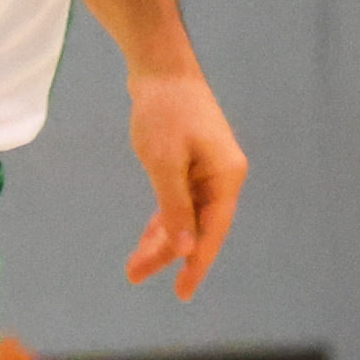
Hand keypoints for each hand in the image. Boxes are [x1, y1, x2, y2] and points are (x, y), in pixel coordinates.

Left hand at [122, 69, 246, 299]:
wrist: (160, 67)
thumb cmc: (164, 111)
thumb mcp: (164, 162)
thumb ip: (175, 207)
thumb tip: (185, 247)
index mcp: (226, 177)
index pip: (213, 231)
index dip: (197, 263)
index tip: (182, 292)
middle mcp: (223, 177)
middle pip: (198, 227)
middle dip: (168, 254)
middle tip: (134, 276)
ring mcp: (208, 170)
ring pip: (185, 217)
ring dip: (161, 240)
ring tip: (133, 267)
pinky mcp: (191, 164)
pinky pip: (178, 202)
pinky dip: (163, 219)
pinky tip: (147, 238)